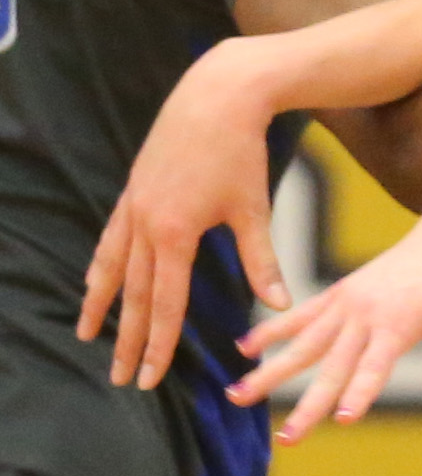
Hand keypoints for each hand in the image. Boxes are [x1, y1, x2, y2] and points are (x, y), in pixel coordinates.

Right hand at [78, 45, 288, 388]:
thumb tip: (280, 305)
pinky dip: (102, 265)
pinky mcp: (134, 190)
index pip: (164, 303)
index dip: (158, 343)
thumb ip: (261, 261)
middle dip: (127, 339)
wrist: (216, 97)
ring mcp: (134, 205)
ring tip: (88, 334)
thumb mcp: (253, 209)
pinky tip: (94, 281)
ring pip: (112, 267)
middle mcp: (145, 224)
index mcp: (174, 234)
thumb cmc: (240, 153)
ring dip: (101, 305)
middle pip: (134, 294)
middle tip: (119, 378)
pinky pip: (111, 238)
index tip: (149, 377)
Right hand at [227, 207, 421, 441]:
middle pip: (330, 366)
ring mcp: (346, 303)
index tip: (340, 421)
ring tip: (237, 395)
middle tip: (286, 439)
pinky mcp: (339, 293)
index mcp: (397, 323)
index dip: (359, 393)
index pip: (375, 366)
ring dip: (270, 370)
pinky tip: (243, 349)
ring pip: (302, 343)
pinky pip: (300, 315)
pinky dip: (273, 331)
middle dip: (307, 404)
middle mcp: (364, 315)